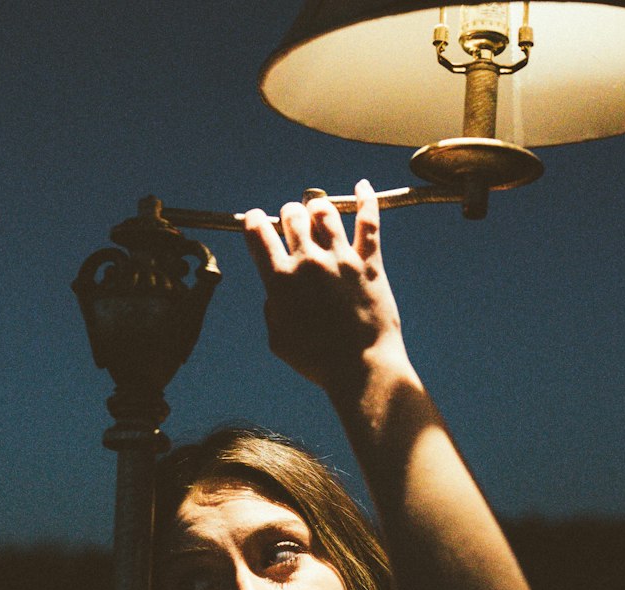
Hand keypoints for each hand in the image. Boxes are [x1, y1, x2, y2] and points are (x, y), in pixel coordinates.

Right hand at [243, 181, 411, 394]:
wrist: (361, 368)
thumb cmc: (318, 362)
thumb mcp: (279, 341)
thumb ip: (272, 309)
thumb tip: (276, 292)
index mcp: (280, 281)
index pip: (258, 232)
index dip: (255, 221)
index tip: (258, 221)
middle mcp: (308, 263)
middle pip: (292, 215)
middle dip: (289, 215)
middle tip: (294, 224)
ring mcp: (341, 260)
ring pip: (325, 211)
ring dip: (318, 207)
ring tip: (319, 211)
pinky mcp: (370, 264)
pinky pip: (368, 221)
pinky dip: (365, 199)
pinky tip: (362, 187)